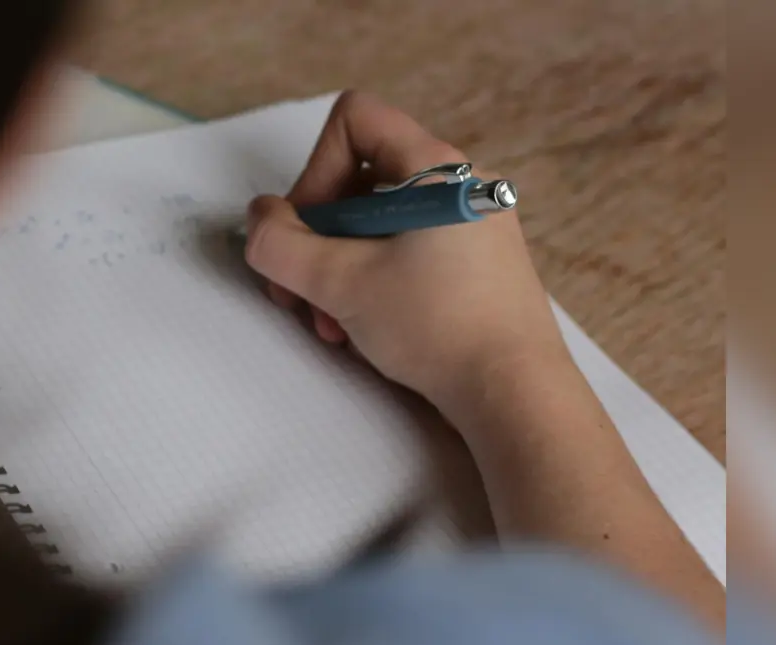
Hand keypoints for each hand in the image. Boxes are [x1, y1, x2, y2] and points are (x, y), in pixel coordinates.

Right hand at [245, 91, 569, 410]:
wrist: (516, 394)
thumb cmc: (438, 328)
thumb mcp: (341, 284)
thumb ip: (280, 245)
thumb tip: (259, 220)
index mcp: (436, 169)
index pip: (354, 120)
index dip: (314, 169)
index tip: (309, 231)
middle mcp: (460, 185)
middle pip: (358, 179)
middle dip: (316, 237)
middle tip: (299, 292)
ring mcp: (471, 225)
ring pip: (378, 224)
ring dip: (337, 270)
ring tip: (331, 325)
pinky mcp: (475, 265)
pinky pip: (405, 252)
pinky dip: (372, 283)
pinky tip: (362, 332)